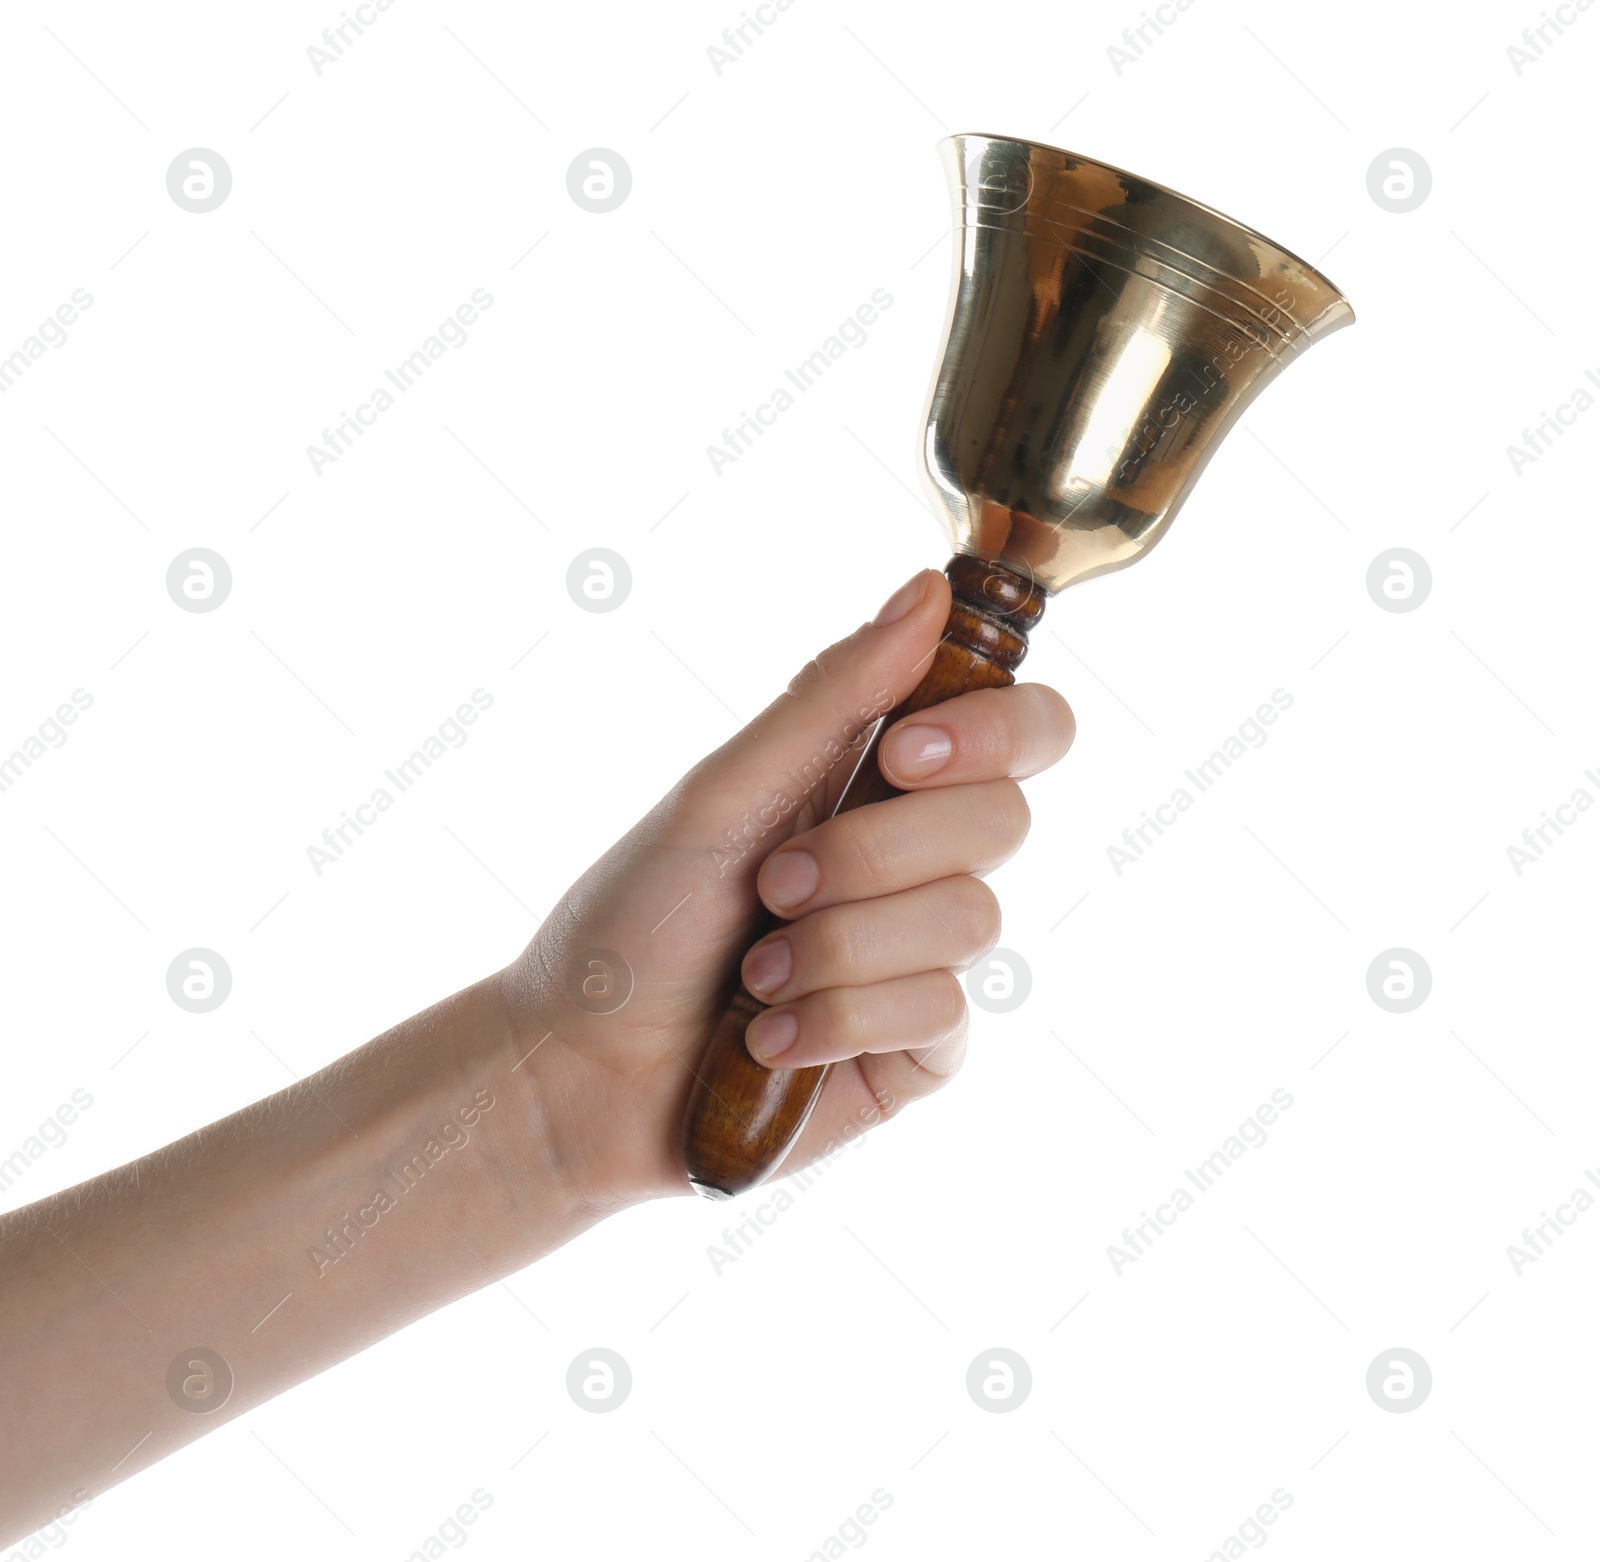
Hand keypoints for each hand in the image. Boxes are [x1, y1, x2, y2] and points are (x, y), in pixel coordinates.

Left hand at [502, 567, 1074, 1205]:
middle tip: (775, 883)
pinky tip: (772, 1038)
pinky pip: (940, 1013)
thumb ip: (832, 698)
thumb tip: (930, 588)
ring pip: (971, 921)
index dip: (993, 729)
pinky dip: (836, 1017)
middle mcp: (920, 862)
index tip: (902, 755)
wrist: (580, 1070)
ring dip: (837, 946)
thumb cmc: (634, 920)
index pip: (1022, 726)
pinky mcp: (922, 1049)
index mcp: (880, 781)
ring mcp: (927, 957)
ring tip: (756, 972)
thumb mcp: (721, 795)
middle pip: (1005, 818)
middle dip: (871, 854)